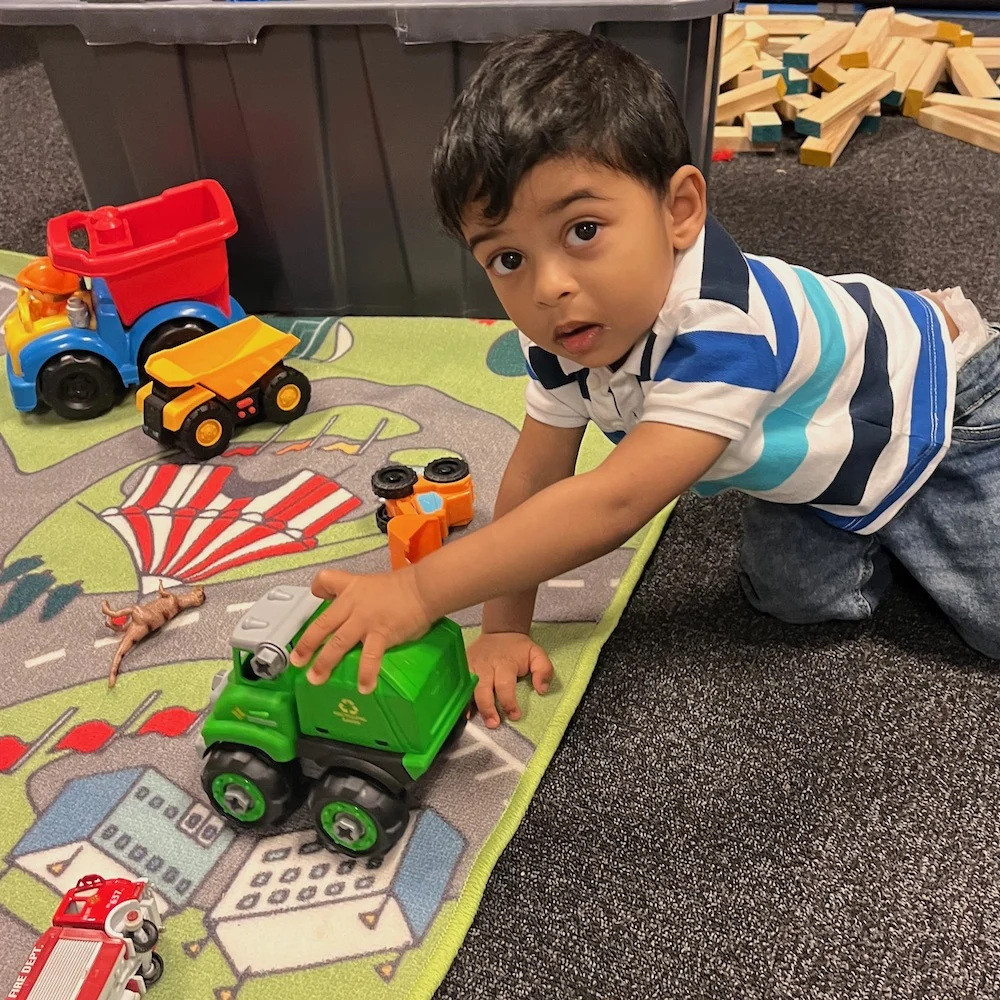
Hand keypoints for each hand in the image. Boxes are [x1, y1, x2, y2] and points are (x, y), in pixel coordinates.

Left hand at [289, 568, 431, 690]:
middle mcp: (353, 605)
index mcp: (351, 590)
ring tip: (316, 679)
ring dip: (325, 662)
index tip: (309, 608)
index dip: (316, 592)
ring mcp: (365, 620)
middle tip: (298, 661)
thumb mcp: (371, 583)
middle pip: (323, 625)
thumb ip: (355, 592)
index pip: (325, 583)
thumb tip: (340, 600)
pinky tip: (363, 688)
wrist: (423, 588)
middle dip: (307, 644)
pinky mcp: (381, 634)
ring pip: (338, 643)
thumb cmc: (402, 588)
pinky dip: (365, 673)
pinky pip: (369, 656)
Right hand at [468, 632, 552, 728]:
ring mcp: (472, 665)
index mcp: (505, 663)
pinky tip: (464, 710)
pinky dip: (461, 697)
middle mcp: (486, 665)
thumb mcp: (537, 654)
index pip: (505, 685)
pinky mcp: (463, 665)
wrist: (501, 631)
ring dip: (472, 705)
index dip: (509, 702)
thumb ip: (544, 670)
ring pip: (469, 687)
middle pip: (483, 689)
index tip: (515, 715)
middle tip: (494, 724)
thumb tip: (542, 689)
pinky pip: (460, 683)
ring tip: (475, 720)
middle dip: (488, 708)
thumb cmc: (518, 648)